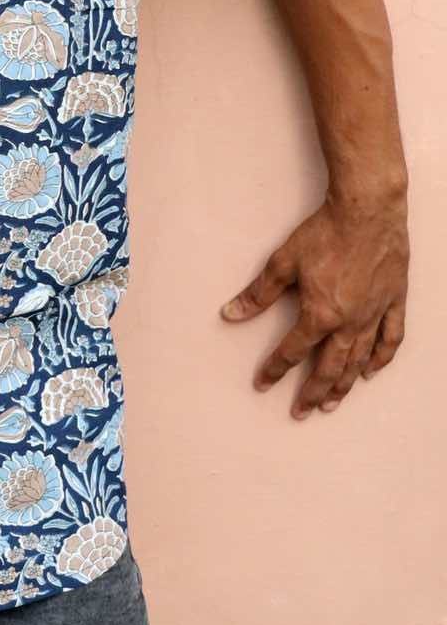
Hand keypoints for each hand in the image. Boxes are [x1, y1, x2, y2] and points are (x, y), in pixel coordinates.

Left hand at [219, 190, 408, 417]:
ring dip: (343, 385)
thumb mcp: (283, 261)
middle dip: (313, 392)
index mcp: (320, 314)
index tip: (263, 384)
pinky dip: (380, 358)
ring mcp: (374, 315)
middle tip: (302, 411)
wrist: (367, 212)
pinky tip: (371, 371)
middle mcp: (348, 322)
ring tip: (332, 404)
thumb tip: (231, 314)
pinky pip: (389, 339)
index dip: (275, 369)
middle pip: (329, 367)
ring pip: (358, 360)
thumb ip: (259, 293)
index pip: (292, 350)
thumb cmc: (324, 233)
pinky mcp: (393, 302)